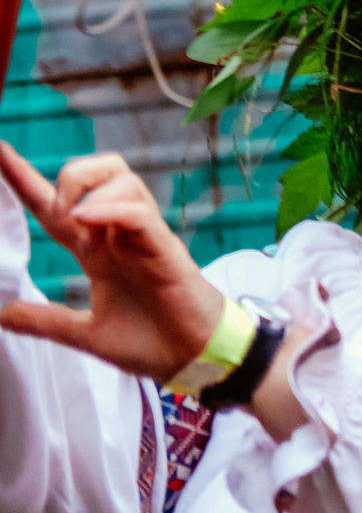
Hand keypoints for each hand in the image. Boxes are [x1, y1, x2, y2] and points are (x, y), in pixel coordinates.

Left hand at [0, 143, 224, 381]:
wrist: (191, 359)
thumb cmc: (149, 342)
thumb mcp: (84, 333)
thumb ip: (43, 321)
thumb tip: (0, 314)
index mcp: (97, 252)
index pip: (56, 207)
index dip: (25, 180)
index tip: (0, 153)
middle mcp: (118, 236)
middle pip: (99, 172)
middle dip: (69, 177)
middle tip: (57, 210)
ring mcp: (142, 238)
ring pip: (121, 179)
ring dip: (88, 189)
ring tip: (76, 220)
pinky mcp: (164, 248)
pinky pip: (138, 212)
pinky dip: (111, 208)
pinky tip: (89, 219)